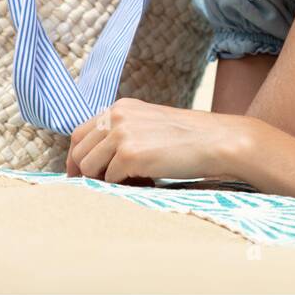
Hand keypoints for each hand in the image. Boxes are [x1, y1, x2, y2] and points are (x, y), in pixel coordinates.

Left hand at [66, 98, 256, 184]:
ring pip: (89, 168)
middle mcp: (117, 116)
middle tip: (100, 187)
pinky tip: (147, 182)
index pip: (80, 133)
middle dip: (85, 173)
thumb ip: (124, 132)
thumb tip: (97, 161)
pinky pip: (111, 180)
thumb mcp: (150, 124)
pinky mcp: (130, 155)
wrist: (217, 141)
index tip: (79, 175)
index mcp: (121, 107)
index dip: (76, 158)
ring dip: (105, 181)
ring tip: (132, 181)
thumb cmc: (189, 138)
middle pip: (79, 151)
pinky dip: (125, 187)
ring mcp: (122, 134)